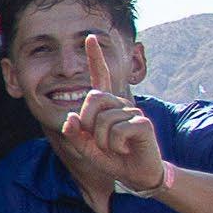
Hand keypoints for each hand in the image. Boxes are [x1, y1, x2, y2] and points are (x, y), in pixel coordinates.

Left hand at [58, 33, 162, 187]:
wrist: (137, 175)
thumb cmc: (113, 158)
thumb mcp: (87, 148)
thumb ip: (75, 134)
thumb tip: (70, 118)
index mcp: (106, 106)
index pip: (100, 77)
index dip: (94, 57)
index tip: (91, 38)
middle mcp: (120, 104)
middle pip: (92, 98)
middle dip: (88, 123)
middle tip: (100, 141)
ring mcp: (133, 112)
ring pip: (103, 121)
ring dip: (103, 142)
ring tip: (116, 147)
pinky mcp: (142, 123)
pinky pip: (117, 132)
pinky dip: (115, 146)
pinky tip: (125, 149)